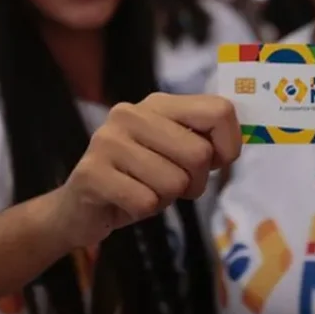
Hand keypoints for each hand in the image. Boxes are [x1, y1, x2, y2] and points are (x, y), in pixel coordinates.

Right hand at [54, 93, 240, 249]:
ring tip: (143, 190)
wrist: (80, 208)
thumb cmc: (139, 179)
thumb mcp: (175, 154)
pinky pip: (146, 202)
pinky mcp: (91, 173)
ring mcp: (107, 141)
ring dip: (165, 198)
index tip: (215, 163)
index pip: (219, 111)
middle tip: (171, 185)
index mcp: (157, 103)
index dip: (228, 146)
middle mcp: (130, 113)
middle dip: (193, 182)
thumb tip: (234, 147)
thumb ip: (204, 141)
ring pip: (173, 182)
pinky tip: (125, 201)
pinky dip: (143, 210)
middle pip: (199, 153)